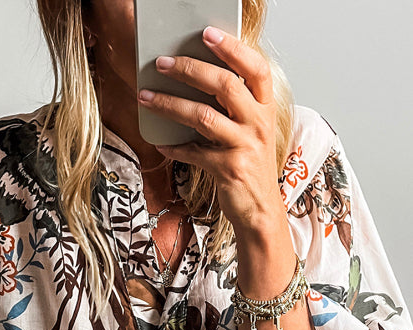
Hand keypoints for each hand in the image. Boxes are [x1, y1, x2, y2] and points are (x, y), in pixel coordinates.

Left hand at [137, 26, 283, 233]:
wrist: (260, 211)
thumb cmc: (250, 168)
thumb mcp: (249, 132)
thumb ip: (232, 109)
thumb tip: (195, 82)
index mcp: (265, 108)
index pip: (255, 69)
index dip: (232, 49)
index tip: (207, 34)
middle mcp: (258, 124)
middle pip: (225, 85)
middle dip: (189, 70)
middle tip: (163, 63)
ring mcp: (245, 147)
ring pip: (204, 116)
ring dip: (170, 104)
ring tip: (146, 97)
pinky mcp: (230, 170)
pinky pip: (195, 152)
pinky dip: (175, 147)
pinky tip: (161, 144)